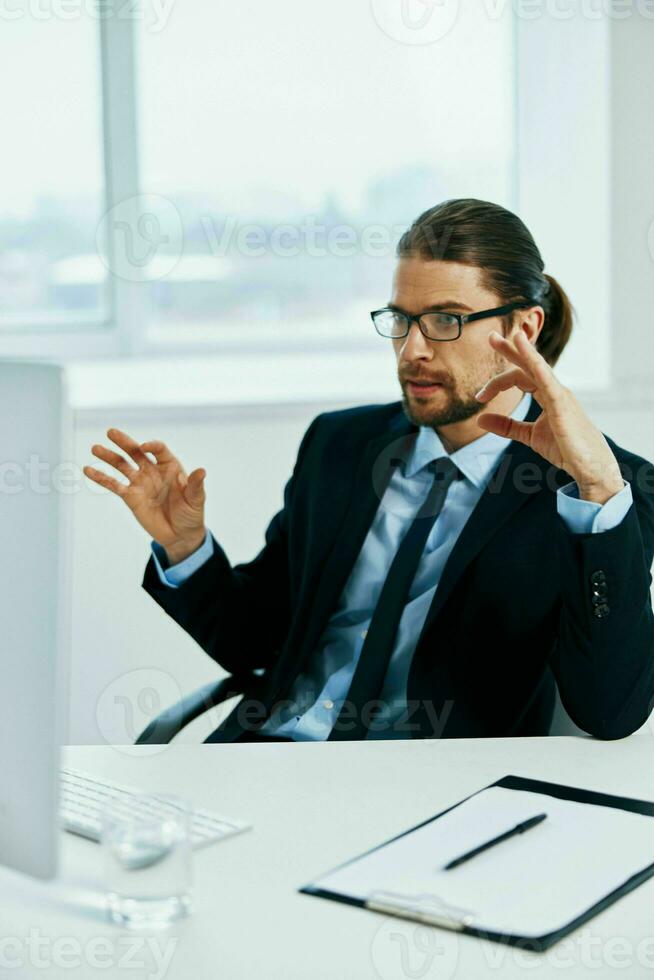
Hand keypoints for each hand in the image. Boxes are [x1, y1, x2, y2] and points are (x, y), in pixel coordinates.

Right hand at [83, 429, 206, 562]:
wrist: (180, 534)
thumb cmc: (191, 514)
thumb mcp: (196, 499)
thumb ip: (195, 485)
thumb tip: (202, 470)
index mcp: (170, 467)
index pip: (159, 450)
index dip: (152, 446)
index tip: (144, 446)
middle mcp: (153, 471)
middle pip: (136, 452)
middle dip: (124, 442)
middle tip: (111, 432)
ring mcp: (140, 483)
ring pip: (122, 466)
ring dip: (109, 457)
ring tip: (95, 448)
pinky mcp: (130, 497)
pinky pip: (114, 485)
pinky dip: (101, 478)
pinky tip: (88, 470)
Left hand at [475, 331, 623, 503]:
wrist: (589, 466)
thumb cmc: (566, 449)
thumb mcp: (529, 435)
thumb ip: (506, 426)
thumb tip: (480, 419)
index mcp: (547, 395)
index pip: (519, 377)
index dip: (496, 383)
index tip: (479, 396)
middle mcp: (554, 389)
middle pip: (529, 364)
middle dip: (510, 349)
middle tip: (491, 336)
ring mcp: (560, 395)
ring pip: (539, 367)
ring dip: (523, 351)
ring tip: (511, 336)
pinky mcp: (562, 404)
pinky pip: (548, 381)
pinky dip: (536, 365)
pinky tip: (527, 353)